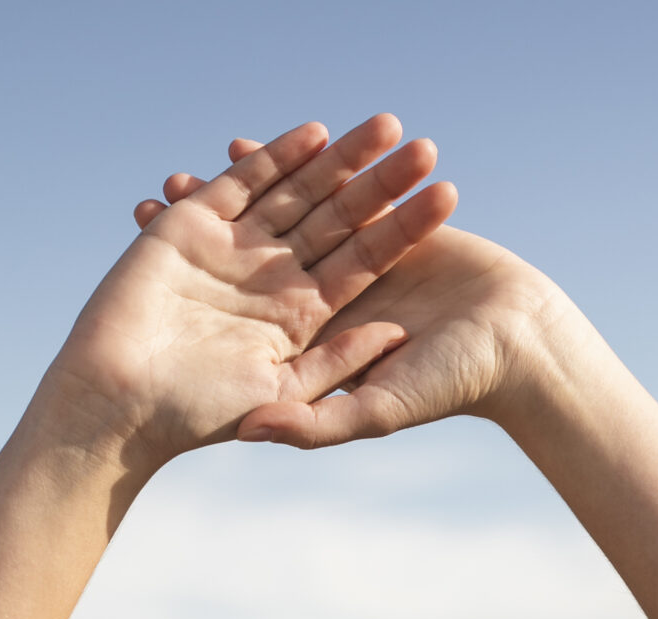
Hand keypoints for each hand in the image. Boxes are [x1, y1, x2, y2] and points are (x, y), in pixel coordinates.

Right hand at [39, 115, 456, 464]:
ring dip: (340, 159)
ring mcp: (233, 248)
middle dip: (381, 184)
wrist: (120, 401)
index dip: (402, 230)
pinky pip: (242, 183)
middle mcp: (270, 278)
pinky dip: (275, 156)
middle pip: (339, 220)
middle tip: (426, 148)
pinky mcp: (191, 225)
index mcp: (298, 318)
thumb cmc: (197, 415)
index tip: (444, 198)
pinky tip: (317, 134)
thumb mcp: (285, 392)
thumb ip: (339, 364)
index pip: (362, 263)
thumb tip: (395, 333)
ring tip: (385, 127)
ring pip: (298, 192)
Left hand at [156, 138, 578, 450]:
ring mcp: (351, 263)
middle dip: (204, 237)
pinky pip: (326, 191)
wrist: (515, 340)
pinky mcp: (379, 226)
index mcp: (312, 346)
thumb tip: (246, 432)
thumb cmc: (450, 386)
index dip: (194, 301)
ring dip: (241, 197)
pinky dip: (292, 171)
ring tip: (193, 168)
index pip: (239, 321)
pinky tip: (249, 146)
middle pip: (250, 268)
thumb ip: (312, 423)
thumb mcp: (374, 412)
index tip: (142, 278)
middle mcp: (324, 304)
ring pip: (284, 224)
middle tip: (152, 203)